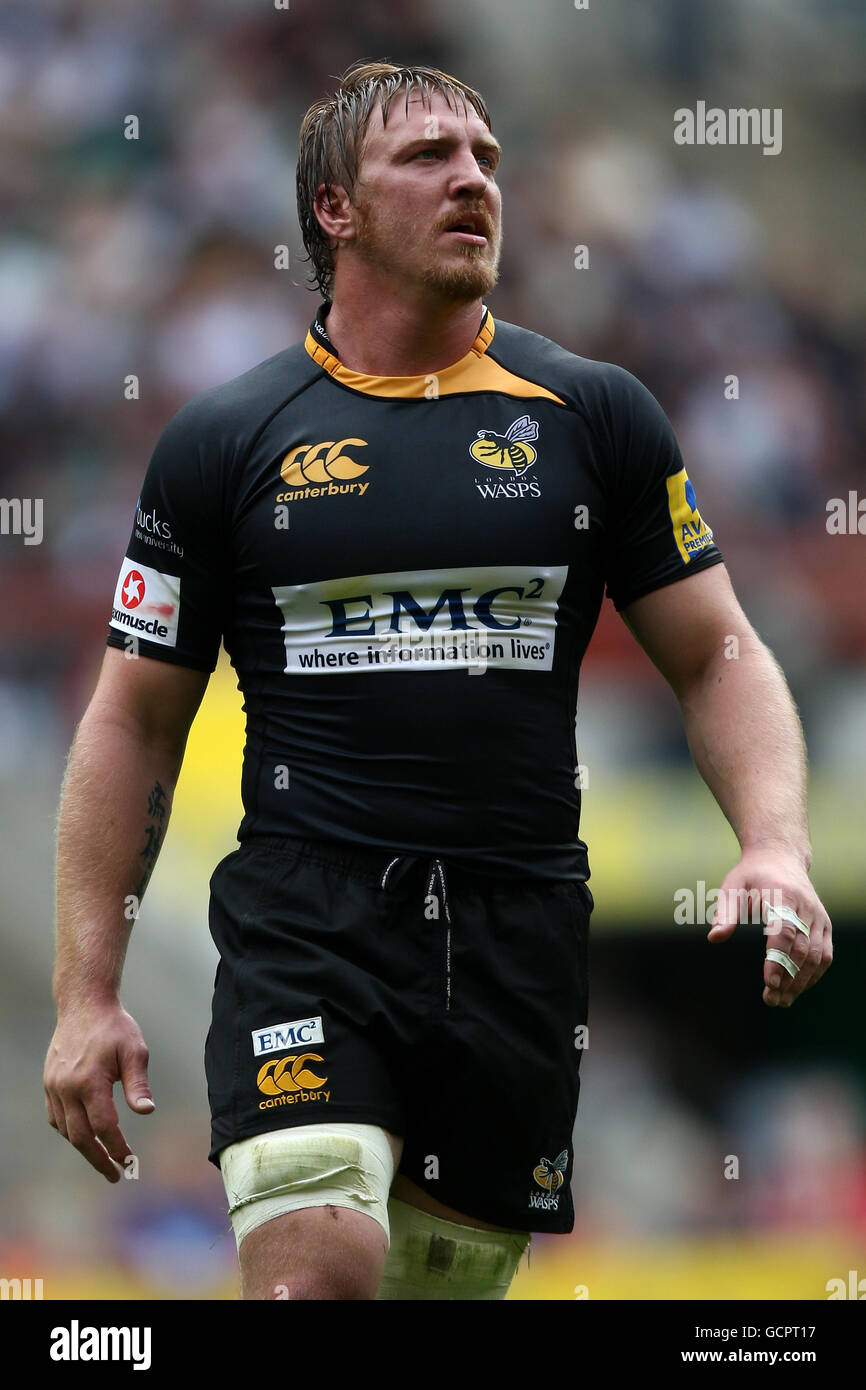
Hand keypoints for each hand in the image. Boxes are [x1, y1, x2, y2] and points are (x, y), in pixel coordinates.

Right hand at [44, 999, 154, 1180]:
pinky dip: (69, 1131)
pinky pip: (55, 1117)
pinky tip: (84, 1136)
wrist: (83, 1005)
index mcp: (90, 1081)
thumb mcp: (135, 1050)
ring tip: (103, 1158)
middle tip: (115, 1175)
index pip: (104, 1126)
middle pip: (80, 1137)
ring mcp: (54, 1086)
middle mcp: (67, 1087)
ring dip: (84, 1148)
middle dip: (99, 1159)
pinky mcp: (48, 1083)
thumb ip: (138, 1083)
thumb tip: (147, 1111)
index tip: (130, 1162)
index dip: (117, 1148)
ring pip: (66, 1130)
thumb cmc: (115, 1027)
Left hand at [706, 847, 831, 1007]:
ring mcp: (818, 916)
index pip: (785, 932)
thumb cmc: (752, 874)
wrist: (780, 857)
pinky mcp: (824, 924)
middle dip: (788, 977)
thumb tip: (714, 938)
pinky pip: (824, 954)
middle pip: (802, 949)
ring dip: (801, 982)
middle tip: (771, 999)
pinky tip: (797, 989)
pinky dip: (813, 974)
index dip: (778, 958)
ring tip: (781, 1000)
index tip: (769, 982)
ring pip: (816, 956)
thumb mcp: (733, 886)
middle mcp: (806, 907)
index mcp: (783, 895)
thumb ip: (726, 912)